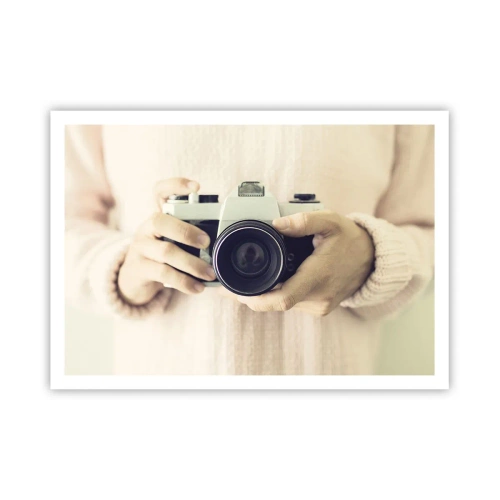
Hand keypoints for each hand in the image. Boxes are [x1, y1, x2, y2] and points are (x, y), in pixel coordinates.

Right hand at [117, 178, 215, 304]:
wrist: (134, 278)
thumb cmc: (162, 255)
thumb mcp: (173, 240)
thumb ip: (191, 234)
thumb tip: (224, 240)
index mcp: (158, 216)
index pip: (160, 192)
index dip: (175, 185)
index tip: (196, 187)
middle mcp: (147, 228)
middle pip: (160, 221)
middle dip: (186, 231)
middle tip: (207, 242)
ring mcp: (140, 248)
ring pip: (166, 252)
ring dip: (192, 264)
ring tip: (209, 273)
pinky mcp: (139, 268)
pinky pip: (163, 274)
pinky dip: (184, 281)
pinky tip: (197, 287)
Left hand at [234, 210, 374, 315]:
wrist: (373, 259)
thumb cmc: (351, 239)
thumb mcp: (330, 221)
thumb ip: (303, 220)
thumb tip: (276, 223)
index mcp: (318, 276)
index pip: (281, 299)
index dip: (255, 300)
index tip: (235, 292)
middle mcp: (318, 297)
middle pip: (276, 303)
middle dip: (251, 296)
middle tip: (228, 287)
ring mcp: (320, 305)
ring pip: (283, 305)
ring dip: (264, 296)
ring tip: (245, 282)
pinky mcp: (320, 308)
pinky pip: (292, 304)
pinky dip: (278, 295)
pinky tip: (269, 284)